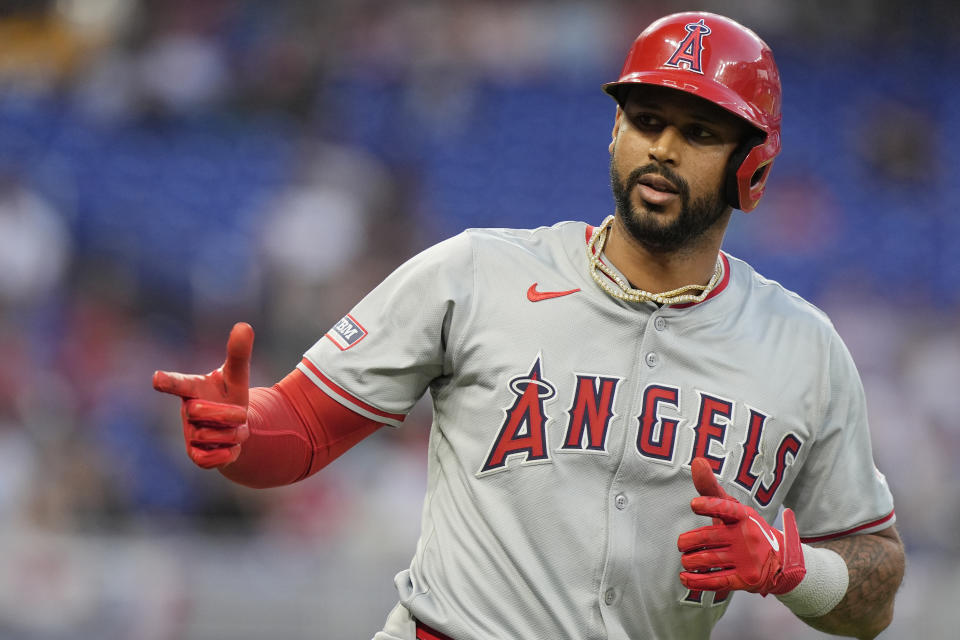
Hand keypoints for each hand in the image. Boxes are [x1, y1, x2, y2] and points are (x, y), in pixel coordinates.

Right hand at [153, 322, 253, 468]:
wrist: (235, 426)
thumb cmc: (229, 394)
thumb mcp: (237, 374)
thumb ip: (238, 352)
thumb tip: (245, 325)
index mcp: (192, 389)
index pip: (178, 383)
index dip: (168, 381)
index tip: (157, 378)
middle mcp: (187, 411)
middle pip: (200, 412)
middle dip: (227, 413)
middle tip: (238, 413)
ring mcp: (189, 434)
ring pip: (211, 437)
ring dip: (233, 434)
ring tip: (235, 429)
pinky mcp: (195, 456)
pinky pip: (209, 460)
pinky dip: (228, 454)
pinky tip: (231, 447)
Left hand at [677, 457, 805, 595]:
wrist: (780, 562)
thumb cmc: (746, 530)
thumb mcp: (733, 508)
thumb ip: (711, 488)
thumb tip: (697, 461)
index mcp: (743, 516)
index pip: (726, 509)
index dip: (710, 506)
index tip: (693, 504)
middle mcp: (746, 536)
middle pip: (707, 538)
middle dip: (688, 543)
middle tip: (682, 544)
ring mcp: (748, 559)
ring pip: (707, 560)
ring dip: (690, 561)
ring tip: (686, 559)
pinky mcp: (746, 578)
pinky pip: (717, 581)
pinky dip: (697, 581)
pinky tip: (686, 577)